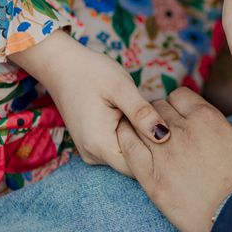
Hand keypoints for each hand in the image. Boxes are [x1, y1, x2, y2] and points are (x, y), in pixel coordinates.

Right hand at [9, 30, 170, 174]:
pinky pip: (118, 148)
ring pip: (127, 156)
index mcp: (100, 145)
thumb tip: (164, 135)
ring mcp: (92, 151)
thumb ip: (141, 112)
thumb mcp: (121, 87)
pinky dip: (130, 136)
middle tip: (160, 117)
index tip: (169, 129)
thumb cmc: (92, 72)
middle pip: (134, 163)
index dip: (159, 152)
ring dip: (141, 140)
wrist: (62, 65)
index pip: (140, 167)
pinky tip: (134, 117)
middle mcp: (94, 155)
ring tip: (146, 114)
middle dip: (151, 146)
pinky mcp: (93, 144)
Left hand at [116, 88, 231, 231]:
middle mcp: (182, 131)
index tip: (178, 114)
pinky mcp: (152, 181)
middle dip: (159, 114)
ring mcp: (164, 156)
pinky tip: (127, 143)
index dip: (178, 104)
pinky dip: (126, 141)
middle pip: (157, 108)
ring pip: (138, 125)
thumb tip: (215, 127)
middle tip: (160, 127)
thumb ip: (224, 128)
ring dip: (139, 126)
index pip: (179, 95)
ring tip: (141, 133)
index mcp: (207, 118)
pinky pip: (129, 151)